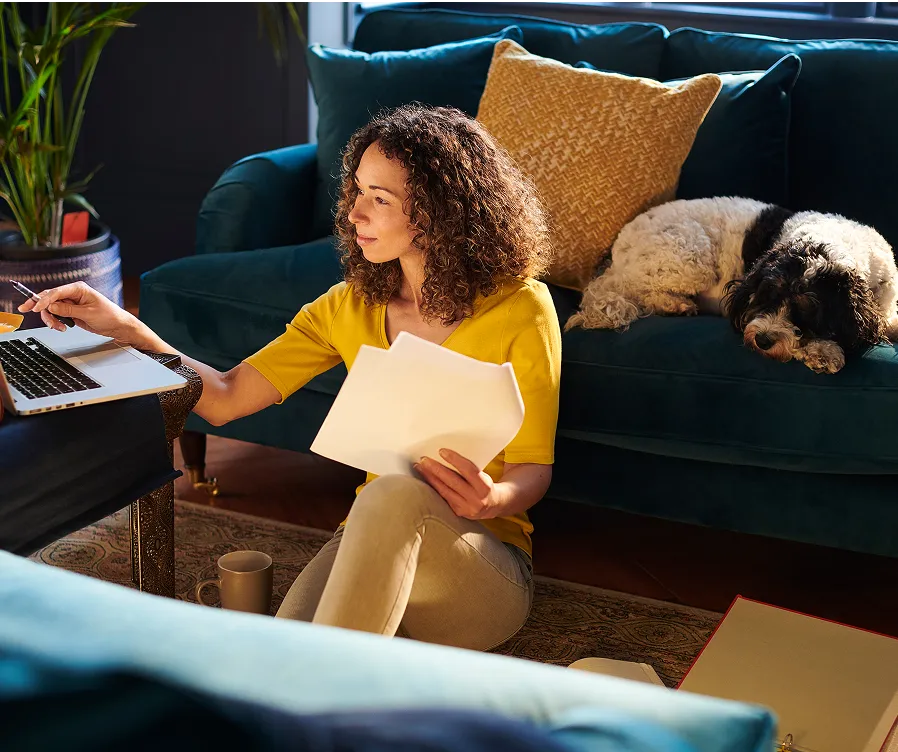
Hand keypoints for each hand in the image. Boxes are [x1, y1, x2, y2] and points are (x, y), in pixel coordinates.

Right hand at [17, 281, 138, 342]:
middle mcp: (73, 294)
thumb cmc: (109, 315)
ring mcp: (71, 303)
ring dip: (50, 318)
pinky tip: (61, 327)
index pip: (56, 292)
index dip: (43, 299)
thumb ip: (68, 310)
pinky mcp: (70, 312)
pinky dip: (55, 321)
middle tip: (28, 312)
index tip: (35, 307)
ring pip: (50, 308)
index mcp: (78, 289)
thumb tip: (51, 307)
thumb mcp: (88, 313)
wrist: (118, 326)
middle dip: (41, 307)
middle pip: (49, 298)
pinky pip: (56, 315)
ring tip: (59, 327)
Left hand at [414, 448, 504, 519]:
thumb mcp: (483, 475)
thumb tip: (447, 454)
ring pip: (444, 491)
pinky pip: (443, 498)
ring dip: (430, 478)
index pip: (468, 470)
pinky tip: (426, 480)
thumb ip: (470, 469)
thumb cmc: (485, 484)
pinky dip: (434, 488)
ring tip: (420, 468)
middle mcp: (476, 499)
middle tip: (424, 460)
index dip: (455, 459)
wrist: (494, 505)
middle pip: (453, 481)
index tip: (441, 451)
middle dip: (436, 469)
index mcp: (485, 486)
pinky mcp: (458, 512)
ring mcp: (466, 508)